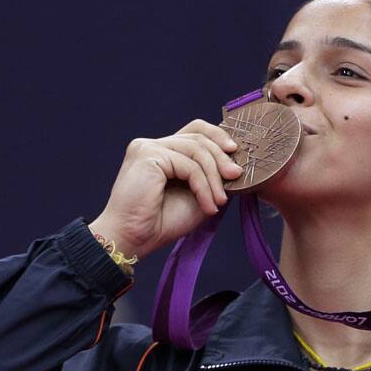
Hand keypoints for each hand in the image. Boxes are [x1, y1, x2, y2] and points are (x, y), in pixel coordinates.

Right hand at [88, 119, 242, 260]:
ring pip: (196, 150)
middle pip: (198, 136)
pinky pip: (188, 165)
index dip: (217, 136)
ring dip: (214, 177)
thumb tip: (236, 165)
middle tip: (237, 177)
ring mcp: (148, 147)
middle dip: (221, 157)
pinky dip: (203, 186)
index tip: (235, 153)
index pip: (194, 130)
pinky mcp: (148, 154)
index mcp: (162, 151)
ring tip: (220, 201)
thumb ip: (212, 178)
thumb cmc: (161, 223)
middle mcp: (152, 145)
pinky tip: (208, 206)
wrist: (134, 239)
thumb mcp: (197, 196)